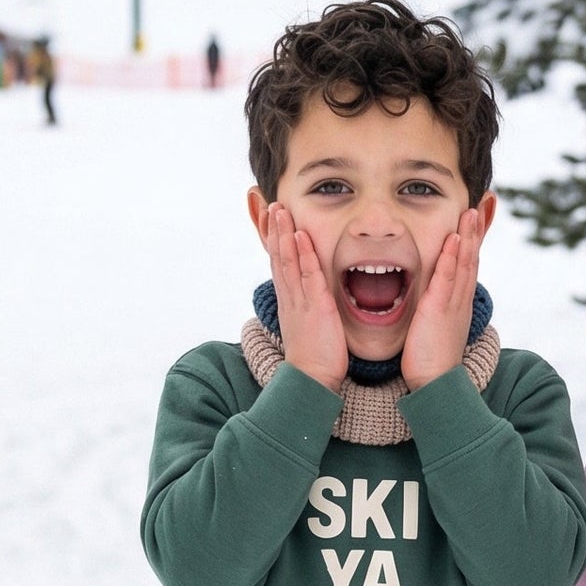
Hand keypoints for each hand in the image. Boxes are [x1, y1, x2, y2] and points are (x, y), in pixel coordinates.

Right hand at [265, 202, 346, 391]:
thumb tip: (309, 302)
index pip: (278, 265)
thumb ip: (307, 310)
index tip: (270, 219)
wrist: (311, 380)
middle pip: (278, 257)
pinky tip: (301, 237)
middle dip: (274, 230)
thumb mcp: (306, 327)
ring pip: (288, 261)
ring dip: (284, 234)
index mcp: (289, 301)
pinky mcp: (316, 308)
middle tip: (270, 204)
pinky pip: (308, 277)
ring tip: (280, 210)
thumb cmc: (314, 358)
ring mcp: (301, 301)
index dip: (274, 241)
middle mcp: (291, 298)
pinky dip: (304, 256)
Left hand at [401, 207, 486, 390]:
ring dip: (469, 235)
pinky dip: (451, 257)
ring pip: (464, 263)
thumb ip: (437, 308)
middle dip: (479, 228)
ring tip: (472, 210)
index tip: (481, 213)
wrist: (435, 384)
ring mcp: (452, 303)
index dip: (475, 237)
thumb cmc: (431, 359)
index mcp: (459, 300)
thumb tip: (434, 299)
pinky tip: (454, 238)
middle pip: (472, 256)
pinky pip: (447, 278)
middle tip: (485, 201)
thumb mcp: (437, 326)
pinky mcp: (439, 310)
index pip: (469, 262)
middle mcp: (460, 298)